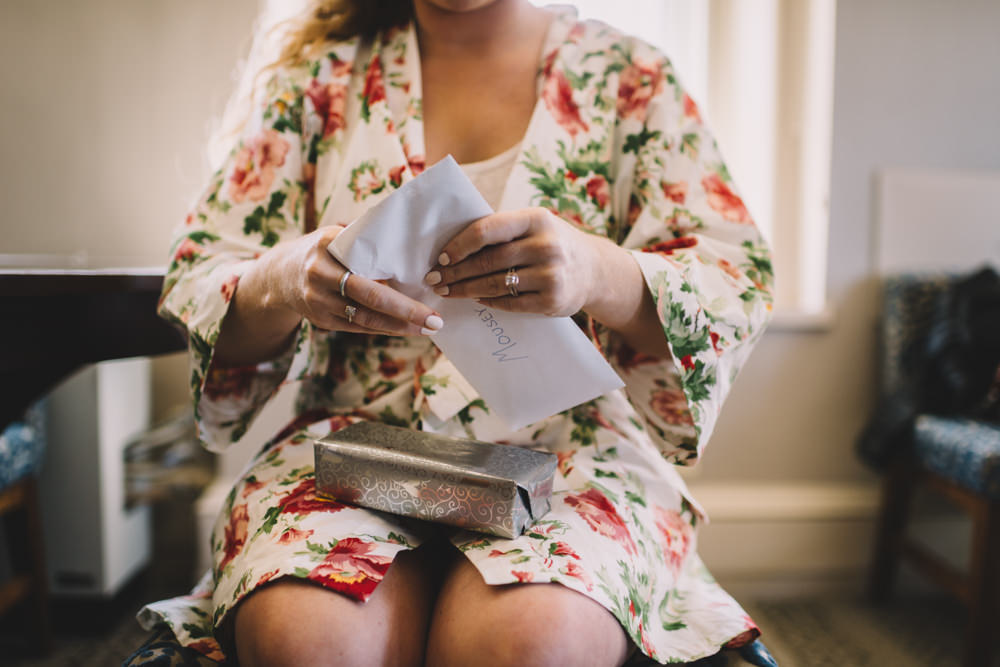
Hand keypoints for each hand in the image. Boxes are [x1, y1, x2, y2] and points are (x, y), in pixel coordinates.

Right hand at [267, 225, 443, 335]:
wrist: (279, 276)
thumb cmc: (322, 251)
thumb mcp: (336, 236)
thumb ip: (365, 237)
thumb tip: (410, 235)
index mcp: (327, 245)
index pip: (368, 265)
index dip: (398, 280)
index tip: (430, 286)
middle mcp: (320, 274)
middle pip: (370, 298)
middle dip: (407, 312)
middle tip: (436, 321)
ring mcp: (318, 301)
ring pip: (366, 319)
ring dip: (400, 327)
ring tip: (428, 328)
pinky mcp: (321, 321)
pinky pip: (358, 328)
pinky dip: (384, 329)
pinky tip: (406, 329)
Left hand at [423, 207, 599, 316]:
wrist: (594, 271)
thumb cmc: (551, 243)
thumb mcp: (534, 226)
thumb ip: (502, 230)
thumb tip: (452, 245)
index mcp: (536, 219)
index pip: (487, 230)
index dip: (460, 245)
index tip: (442, 257)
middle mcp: (546, 246)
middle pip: (488, 261)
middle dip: (456, 272)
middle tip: (434, 280)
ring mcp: (551, 275)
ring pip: (495, 284)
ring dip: (465, 290)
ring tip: (448, 292)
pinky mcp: (553, 300)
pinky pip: (510, 303)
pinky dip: (488, 301)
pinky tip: (475, 299)